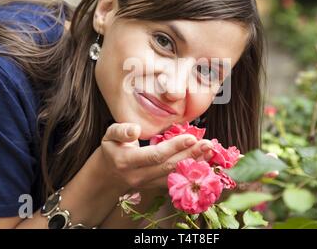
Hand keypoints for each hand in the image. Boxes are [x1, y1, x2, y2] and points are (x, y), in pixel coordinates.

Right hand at [97, 123, 212, 189]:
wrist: (107, 176)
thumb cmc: (111, 150)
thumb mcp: (109, 135)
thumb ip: (121, 131)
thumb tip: (136, 129)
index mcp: (127, 161)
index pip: (155, 155)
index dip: (174, 147)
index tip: (190, 137)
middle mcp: (139, 176)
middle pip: (168, 166)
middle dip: (190, 154)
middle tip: (207, 143)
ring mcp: (148, 184)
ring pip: (174, 175)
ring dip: (194, 163)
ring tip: (209, 151)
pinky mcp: (155, 187)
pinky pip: (175, 180)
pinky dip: (190, 171)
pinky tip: (202, 161)